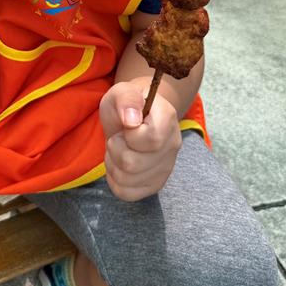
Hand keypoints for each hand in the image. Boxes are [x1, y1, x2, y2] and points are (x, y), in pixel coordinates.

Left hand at [99, 78, 181, 200]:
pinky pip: (126, 193)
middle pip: (133, 163)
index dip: (129, 134)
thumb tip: (131, 120)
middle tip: (119, 136)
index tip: (126, 124)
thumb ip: (126, 99)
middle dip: (115, 148)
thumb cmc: (127, 104)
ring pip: (127, 179)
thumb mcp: (121, 92)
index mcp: (168, 120)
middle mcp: (172, 146)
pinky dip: (115, 179)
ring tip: (119, 148)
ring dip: (113, 163)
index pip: (150, 140)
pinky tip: (120, 163)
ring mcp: (165, 168)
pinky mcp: (154, 185)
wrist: (133, 116)